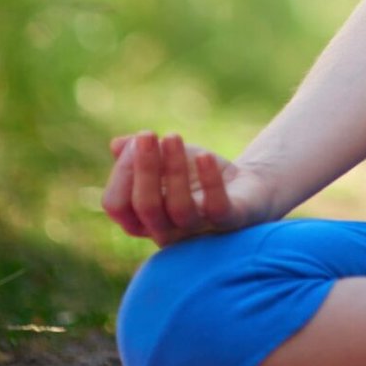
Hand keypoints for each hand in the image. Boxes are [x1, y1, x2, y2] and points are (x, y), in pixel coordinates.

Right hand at [101, 131, 281, 247]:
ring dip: (173, 169)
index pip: (117, 205)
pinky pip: (216, 208)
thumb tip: (117, 144)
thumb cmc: (200, 179)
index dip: (121, 173)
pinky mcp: (229, 222)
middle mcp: (167, 232)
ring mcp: (198, 231)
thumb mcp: (168, 160)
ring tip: (173, 135)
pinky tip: (204, 156)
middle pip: (145, 207)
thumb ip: (140, 156)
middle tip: (147, 134)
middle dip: (144, 168)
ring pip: (178, 208)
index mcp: (145, 220)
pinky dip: (209, 181)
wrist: (248, 189)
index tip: (137, 140)